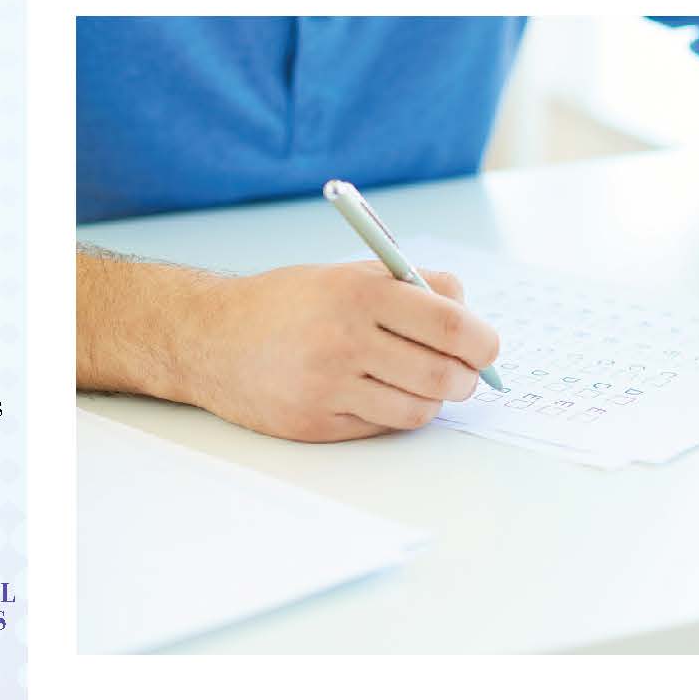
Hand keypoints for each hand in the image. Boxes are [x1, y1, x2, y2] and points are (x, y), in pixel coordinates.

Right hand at [187, 260, 499, 441]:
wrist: (211, 338)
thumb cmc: (287, 302)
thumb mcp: (345, 273)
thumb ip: (408, 285)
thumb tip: (468, 313)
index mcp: (357, 293)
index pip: (448, 322)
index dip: (481, 339)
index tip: (487, 345)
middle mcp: (344, 339)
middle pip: (442, 373)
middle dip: (466, 376)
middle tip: (465, 372)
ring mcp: (329, 387)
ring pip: (419, 408)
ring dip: (434, 398)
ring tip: (422, 381)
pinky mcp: (317, 423)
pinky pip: (383, 426)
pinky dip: (395, 412)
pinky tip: (380, 392)